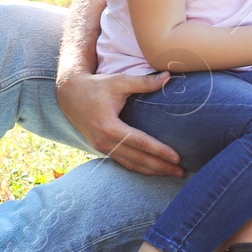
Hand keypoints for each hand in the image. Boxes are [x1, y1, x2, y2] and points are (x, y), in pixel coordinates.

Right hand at [56, 69, 184, 176]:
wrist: (70, 94)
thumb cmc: (96, 86)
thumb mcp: (119, 82)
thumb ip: (144, 82)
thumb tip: (167, 77)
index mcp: (109, 127)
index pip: (140, 143)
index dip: (159, 151)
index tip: (177, 158)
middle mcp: (104, 141)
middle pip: (137, 159)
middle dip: (160, 167)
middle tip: (181, 172)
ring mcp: (102, 147)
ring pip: (130, 164)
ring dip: (152, 171)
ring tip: (172, 174)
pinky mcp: (102, 148)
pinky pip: (123, 162)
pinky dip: (139, 167)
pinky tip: (154, 169)